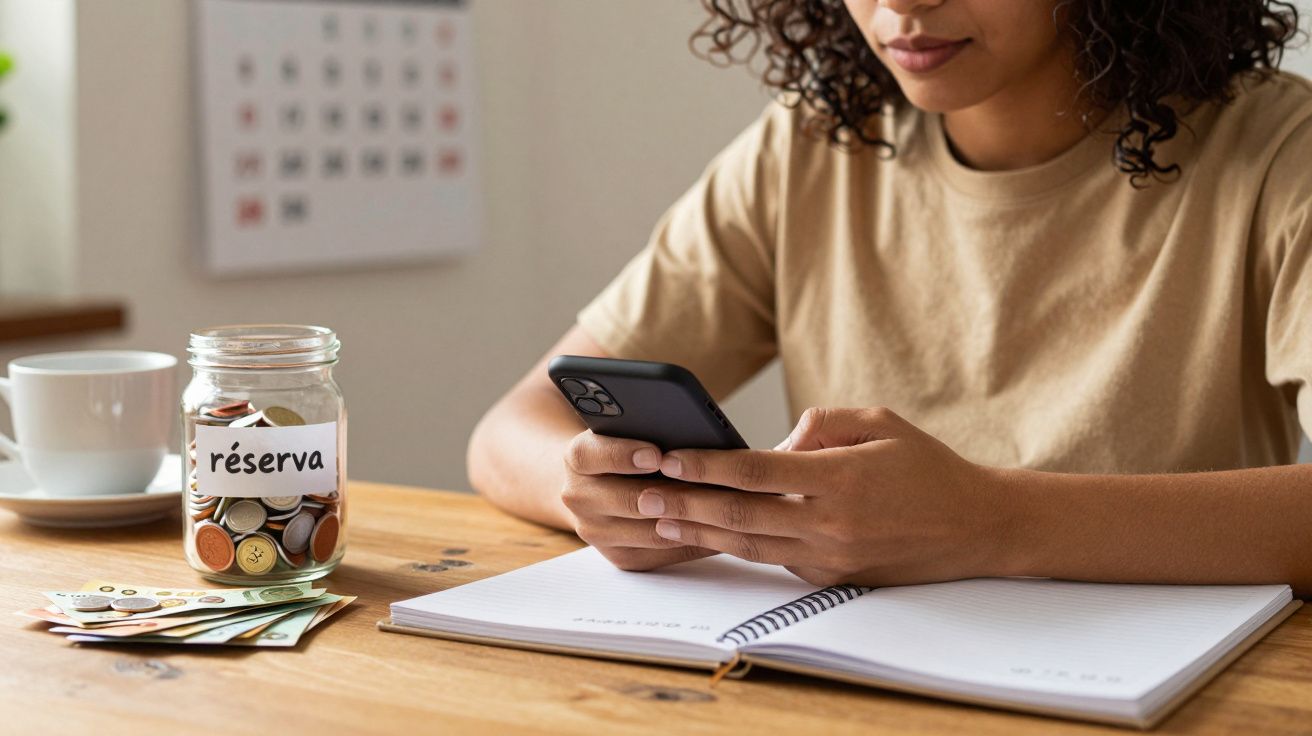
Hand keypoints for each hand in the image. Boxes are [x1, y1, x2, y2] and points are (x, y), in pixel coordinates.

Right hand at [559, 430, 715, 569]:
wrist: (598, 486)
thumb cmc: (626, 450)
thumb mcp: (625, 431)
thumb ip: (645, 429)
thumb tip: (689, 432)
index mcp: (578, 458)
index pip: (591, 455)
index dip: (624, 455)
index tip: (656, 454)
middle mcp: (579, 497)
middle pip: (625, 500)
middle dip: (668, 495)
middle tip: (703, 487)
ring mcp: (597, 532)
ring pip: (649, 532)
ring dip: (689, 521)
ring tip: (723, 508)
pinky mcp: (620, 556)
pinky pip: (663, 553)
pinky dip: (693, 540)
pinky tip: (719, 528)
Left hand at [641, 407, 1012, 586]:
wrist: (975, 528)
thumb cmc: (927, 467)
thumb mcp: (880, 421)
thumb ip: (822, 423)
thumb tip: (776, 442)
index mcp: (840, 480)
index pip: (755, 473)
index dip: (706, 466)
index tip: (669, 456)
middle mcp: (831, 525)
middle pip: (739, 516)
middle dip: (684, 504)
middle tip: (642, 495)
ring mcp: (830, 558)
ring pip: (749, 545)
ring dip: (699, 532)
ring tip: (658, 519)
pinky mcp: (832, 578)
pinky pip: (776, 559)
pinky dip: (740, 545)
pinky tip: (708, 533)